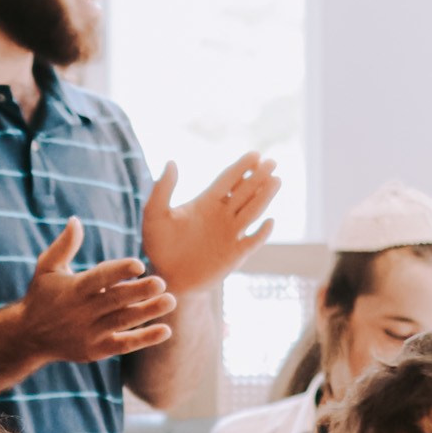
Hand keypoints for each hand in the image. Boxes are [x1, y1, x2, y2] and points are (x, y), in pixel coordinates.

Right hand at [10, 217, 176, 367]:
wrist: (28, 337)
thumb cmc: (41, 296)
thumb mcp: (46, 268)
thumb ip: (64, 246)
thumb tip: (76, 220)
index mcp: (74, 288)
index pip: (99, 278)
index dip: (118, 271)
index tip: (139, 264)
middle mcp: (82, 311)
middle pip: (115, 300)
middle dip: (139, 292)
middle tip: (162, 282)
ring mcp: (90, 332)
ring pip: (123, 321)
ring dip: (148, 312)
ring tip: (170, 301)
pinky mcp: (96, 350)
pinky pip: (123, 344)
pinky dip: (144, 339)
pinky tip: (165, 330)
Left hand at [142, 153, 280, 295]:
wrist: (167, 278)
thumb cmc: (158, 246)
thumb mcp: (155, 215)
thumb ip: (162, 189)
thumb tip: (171, 161)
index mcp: (206, 202)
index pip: (228, 180)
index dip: (241, 167)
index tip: (255, 154)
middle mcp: (222, 215)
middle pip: (245, 191)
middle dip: (258, 176)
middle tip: (272, 161)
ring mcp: (231, 234)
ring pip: (253, 211)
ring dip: (265, 196)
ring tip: (276, 180)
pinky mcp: (235, 254)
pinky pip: (252, 241)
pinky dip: (262, 232)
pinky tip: (269, 221)